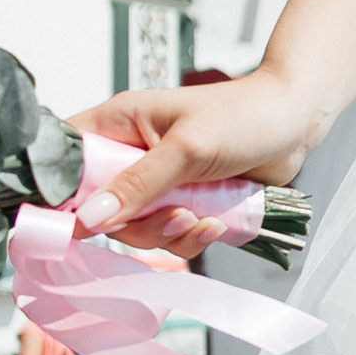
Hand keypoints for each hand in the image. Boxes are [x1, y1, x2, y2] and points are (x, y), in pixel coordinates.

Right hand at [66, 72, 316, 258]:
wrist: (295, 124)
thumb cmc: (243, 115)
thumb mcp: (187, 148)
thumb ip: (138, 184)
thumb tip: (90, 218)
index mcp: (117, 123)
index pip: (65, 160)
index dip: (59, 194)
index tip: (74, 223)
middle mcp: (129, 155)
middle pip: (97, 207)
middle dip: (132, 224)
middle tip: (171, 217)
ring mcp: (155, 184)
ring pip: (133, 229)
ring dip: (166, 234)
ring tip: (200, 219)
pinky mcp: (181, 204)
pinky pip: (167, 237)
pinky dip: (190, 239)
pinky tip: (215, 225)